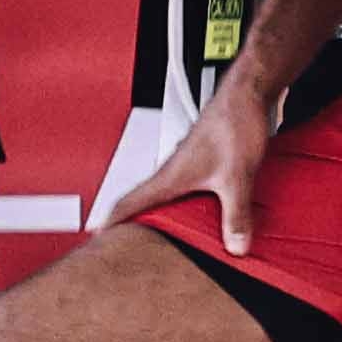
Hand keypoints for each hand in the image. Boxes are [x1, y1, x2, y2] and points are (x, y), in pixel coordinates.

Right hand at [101, 81, 275, 251]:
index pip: (128, 203)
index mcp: (169, 176)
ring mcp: (185, 164)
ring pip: (163, 195)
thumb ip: (236, 214)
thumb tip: (235, 245)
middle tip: (122, 243)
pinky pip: (183, 187)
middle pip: (141, 201)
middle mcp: (172, 170)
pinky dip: (181, 202)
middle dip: (130, 222)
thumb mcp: (236, 178)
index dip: (109, 222)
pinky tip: (196, 211)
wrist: (246, 96)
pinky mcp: (201, 160)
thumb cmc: (233, 124)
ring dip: (157, 212)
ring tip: (157, 234)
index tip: (95, 237)